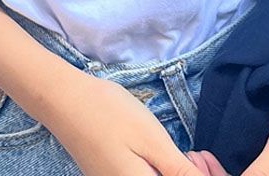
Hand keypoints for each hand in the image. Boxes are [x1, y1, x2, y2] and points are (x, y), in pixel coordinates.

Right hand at [44, 68, 230, 175]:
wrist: (63, 100)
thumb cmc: (109, 114)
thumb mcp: (152, 140)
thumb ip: (179, 172)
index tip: (204, 160)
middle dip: (191, 175)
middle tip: (198, 154)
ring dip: (178, 173)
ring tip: (188, 154)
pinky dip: (163, 171)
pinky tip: (166, 156)